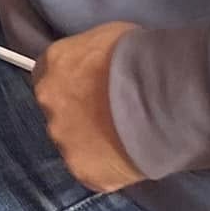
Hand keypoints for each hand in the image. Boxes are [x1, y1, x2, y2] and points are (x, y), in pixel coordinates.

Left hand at [33, 22, 143, 191]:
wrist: (160, 96)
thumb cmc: (141, 59)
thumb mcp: (107, 39)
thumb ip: (91, 58)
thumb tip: (98, 67)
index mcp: (52, 65)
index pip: (49, 77)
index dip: (72, 86)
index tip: (90, 91)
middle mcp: (49, 102)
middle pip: (59, 112)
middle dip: (81, 116)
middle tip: (112, 117)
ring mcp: (63, 138)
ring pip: (74, 144)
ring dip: (93, 143)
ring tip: (126, 138)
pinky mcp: (82, 169)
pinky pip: (93, 171)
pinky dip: (109, 168)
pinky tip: (130, 157)